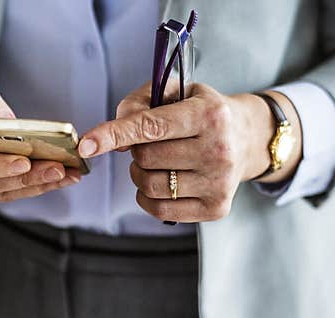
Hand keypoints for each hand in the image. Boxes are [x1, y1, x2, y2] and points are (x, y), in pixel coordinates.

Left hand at [78, 83, 301, 222]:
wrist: (248, 138)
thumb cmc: (201, 112)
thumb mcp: (176, 92)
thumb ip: (138, 104)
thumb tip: (115, 140)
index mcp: (208, 115)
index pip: (150, 127)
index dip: (113, 134)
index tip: (85, 144)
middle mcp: (218, 150)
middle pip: (145, 158)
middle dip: (136, 150)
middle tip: (151, 143)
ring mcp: (218, 182)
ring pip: (149, 186)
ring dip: (140, 174)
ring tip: (157, 162)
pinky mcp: (216, 208)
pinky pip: (160, 209)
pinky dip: (148, 197)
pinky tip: (161, 182)